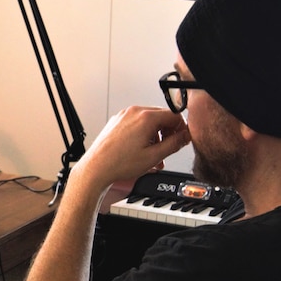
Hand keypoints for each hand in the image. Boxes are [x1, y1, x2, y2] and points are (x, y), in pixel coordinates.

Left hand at [74, 106, 189, 189]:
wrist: (96, 168)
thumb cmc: (119, 163)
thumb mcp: (154, 156)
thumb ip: (174, 144)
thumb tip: (185, 136)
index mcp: (145, 117)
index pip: (174, 115)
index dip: (182, 128)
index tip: (183, 139)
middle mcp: (134, 112)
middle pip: (161, 117)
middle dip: (168, 133)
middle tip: (169, 149)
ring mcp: (123, 116)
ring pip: (148, 121)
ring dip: (156, 136)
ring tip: (154, 155)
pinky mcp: (116, 122)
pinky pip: (136, 124)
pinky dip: (143, 135)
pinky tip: (142, 151)